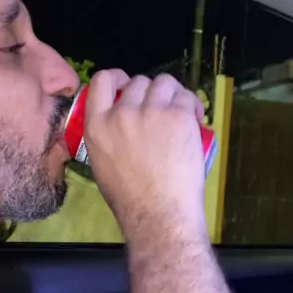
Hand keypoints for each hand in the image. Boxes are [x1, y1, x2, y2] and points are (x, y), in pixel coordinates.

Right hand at [84, 70, 206, 237]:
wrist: (158, 214)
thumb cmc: (132, 201)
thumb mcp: (102, 165)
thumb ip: (107, 138)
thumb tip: (119, 125)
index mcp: (97, 126)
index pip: (102, 81)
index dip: (118, 78)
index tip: (127, 85)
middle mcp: (121, 114)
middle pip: (139, 82)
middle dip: (151, 94)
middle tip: (161, 113)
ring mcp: (150, 113)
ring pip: (164, 83)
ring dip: (173, 95)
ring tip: (180, 115)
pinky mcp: (177, 116)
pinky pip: (186, 97)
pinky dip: (192, 106)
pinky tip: (195, 121)